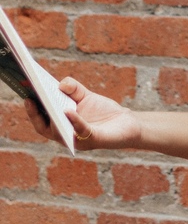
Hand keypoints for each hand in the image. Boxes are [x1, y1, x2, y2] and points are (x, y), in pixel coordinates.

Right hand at [25, 77, 140, 151]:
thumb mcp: (86, 96)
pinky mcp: (93, 140)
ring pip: (59, 132)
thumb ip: (74, 89)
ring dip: (52, 117)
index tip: (26, 94)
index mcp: (61, 126)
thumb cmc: (103, 111)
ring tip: (46, 101)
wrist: (126, 122)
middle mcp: (66, 136)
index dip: (32, 110)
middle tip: (30, 97)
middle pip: (45, 128)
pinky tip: (69, 109)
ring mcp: (78, 140)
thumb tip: (60, 84)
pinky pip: (80, 130)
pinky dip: (74, 120)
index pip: (41, 121)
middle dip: (35, 113)